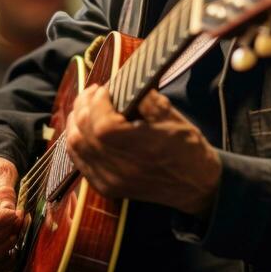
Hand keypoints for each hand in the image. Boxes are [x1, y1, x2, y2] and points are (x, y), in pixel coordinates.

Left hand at [66, 85, 220, 217]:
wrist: (195, 186)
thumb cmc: (187, 149)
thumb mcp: (175, 118)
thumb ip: (149, 100)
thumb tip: (127, 85)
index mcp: (142, 149)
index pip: (102, 125)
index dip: (97, 103)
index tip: (105, 89)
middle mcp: (122, 168)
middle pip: (84, 134)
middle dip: (84, 106)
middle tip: (93, 92)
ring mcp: (111, 180)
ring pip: (76, 147)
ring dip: (75, 122)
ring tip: (85, 107)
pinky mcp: (106, 187)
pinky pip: (79, 162)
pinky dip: (76, 141)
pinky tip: (82, 129)